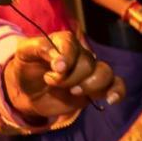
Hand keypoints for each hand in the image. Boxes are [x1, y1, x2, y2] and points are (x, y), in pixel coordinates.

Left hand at [6, 31, 124, 118]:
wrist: (28, 91)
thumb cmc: (27, 67)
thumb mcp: (23, 53)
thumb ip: (39, 48)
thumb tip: (60, 61)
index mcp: (63, 41)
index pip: (72, 44)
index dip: (66, 57)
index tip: (55, 69)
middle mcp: (80, 53)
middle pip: (87, 63)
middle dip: (69, 77)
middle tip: (51, 82)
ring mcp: (90, 71)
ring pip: (105, 73)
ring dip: (89, 85)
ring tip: (72, 92)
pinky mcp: (96, 88)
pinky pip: (117, 85)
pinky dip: (117, 91)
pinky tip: (110, 100)